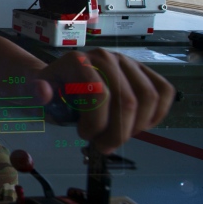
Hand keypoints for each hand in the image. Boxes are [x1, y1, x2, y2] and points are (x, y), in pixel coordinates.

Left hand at [30, 49, 174, 153]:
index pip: (98, 94)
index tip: (84, 136)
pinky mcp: (143, 71)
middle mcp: (104, 57)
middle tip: (102, 147)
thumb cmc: (51, 91)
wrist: (61, 81)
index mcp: (77, 61)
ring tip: (117, 137)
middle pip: (127, 101)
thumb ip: (40, 94)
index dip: (96, 123)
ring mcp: (126, 62)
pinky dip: (156, 115)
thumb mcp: (38, 95)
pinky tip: (138, 127)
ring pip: (148, 99)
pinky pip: (164, 92)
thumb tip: (43, 91)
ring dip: (136, 128)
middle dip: (117, 133)